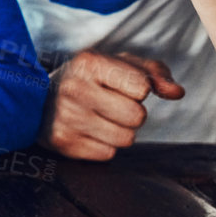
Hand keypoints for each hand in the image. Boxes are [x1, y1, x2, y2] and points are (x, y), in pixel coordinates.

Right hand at [39, 51, 184, 160]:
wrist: (37, 97)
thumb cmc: (89, 78)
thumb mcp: (118, 64)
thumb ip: (154, 73)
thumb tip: (177, 93)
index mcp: (89, 62)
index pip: (142, 87)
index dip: (139, 89)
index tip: (120, 85)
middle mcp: (74, 88)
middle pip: (137, 117)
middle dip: (131, 113)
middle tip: (111, 105)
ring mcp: (66, 117)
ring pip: (126, 139)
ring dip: (120, 131)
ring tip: (100, 118)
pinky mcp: (62, 142)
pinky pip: (108, 154)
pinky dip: (104, 145)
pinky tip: (87, 131)